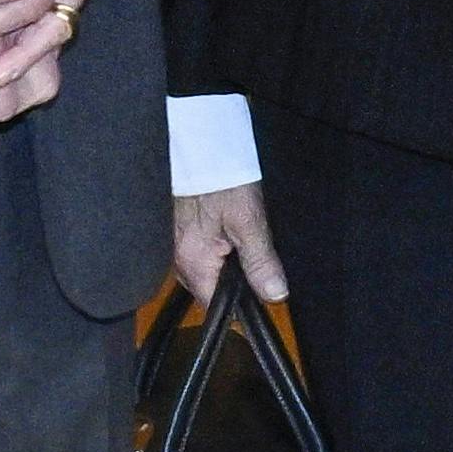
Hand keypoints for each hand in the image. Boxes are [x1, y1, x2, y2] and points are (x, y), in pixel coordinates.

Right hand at [173, 183, 287, 302]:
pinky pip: (202, 250)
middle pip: (211, 289)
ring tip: (244, 237)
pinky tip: (230, 229)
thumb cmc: (221, 179)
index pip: (216, 307)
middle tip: (256, 254)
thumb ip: (260, 262)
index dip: (242, 306)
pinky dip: (218, 246)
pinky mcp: (181, 228)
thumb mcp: (249, 222)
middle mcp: (179, 259)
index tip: (262, 291)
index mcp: (193, 263)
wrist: (200, 144)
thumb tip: (274, 295)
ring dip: (228, 262)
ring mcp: (178, 243)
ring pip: (208, 269)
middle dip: (235, 281)